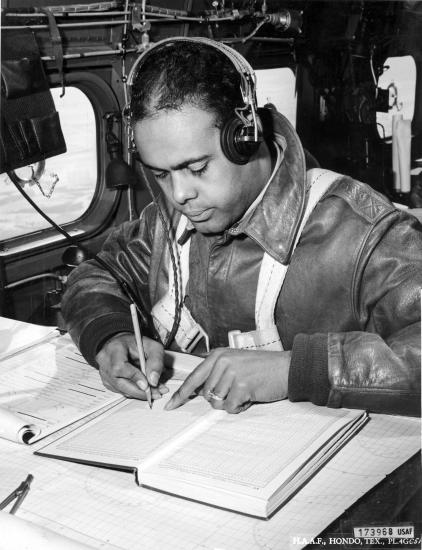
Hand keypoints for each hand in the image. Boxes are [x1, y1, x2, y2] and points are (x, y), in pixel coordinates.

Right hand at [96, 333, 167, 399]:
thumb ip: (155, 361)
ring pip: (122, 390)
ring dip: (140, 393)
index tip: (147, 385)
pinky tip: (146, 390)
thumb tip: (153, 381)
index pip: (120, 367)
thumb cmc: (136, 344)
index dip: (134, 377)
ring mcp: (104, 373)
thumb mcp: (152, 346)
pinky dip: (135, 392)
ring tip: (155, 391)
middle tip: (157, 393)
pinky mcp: (107, 382)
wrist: (122, 344)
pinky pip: (121, 391)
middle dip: (140, 391)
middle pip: (119, 383)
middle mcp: (105, 362)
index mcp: (114, 348)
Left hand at [165, 348, 290, 413]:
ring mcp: (232, 373)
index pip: (194, 378)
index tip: (170, 405)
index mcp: (218, 355)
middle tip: (237, 390)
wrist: (286, 367)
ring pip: (217, 402)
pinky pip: (230, 407)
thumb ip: (217, 373)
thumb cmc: (262, 367)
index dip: (181, 394)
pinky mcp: (242, 386)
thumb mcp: (235, 362)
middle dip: (219, 398)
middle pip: (205, 394)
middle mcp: (222, 362)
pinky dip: (240, 407)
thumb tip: (201, 392)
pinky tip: (250, 396)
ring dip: (231, 403)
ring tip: (245, 391)